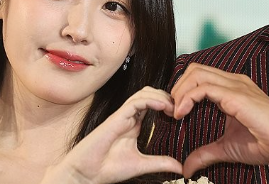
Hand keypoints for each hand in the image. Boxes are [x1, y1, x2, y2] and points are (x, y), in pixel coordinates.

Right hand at [42, 86, 182, 183]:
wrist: (86, 174)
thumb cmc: (108, 169)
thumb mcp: (142, 165)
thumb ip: (160, 163)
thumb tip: (181, 167)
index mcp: (134, 124)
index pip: (153, 103)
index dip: (169, 103)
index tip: (182, 113)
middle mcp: (129, 117)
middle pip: (150, 93)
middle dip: (167, 96)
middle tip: (181, 107)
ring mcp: (122, 115)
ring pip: (144, 93)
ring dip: (161, 96)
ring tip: (174, 107)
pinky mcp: (116, 117)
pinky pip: (135, 101)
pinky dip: (151, 100)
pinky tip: (164, 107)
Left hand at [171, 63, 268, 177]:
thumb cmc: (267, 143)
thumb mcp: (228, 148)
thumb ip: (206, 153)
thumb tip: (187, 168)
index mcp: (232, 89)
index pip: (199, 77)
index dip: (182, 91)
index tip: (173, 113)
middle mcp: (233, 82)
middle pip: (194, 70)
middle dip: (177, 87)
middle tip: (171, 111)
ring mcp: (235, 85)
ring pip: (197, 73)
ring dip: (180, 91)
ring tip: (175, 112)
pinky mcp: (236, 94)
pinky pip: (204, 87)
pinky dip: (187, 97)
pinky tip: (182, 114)